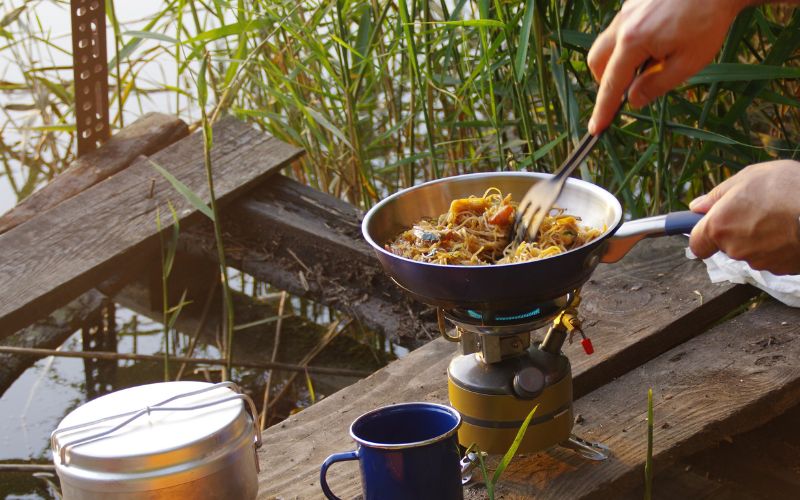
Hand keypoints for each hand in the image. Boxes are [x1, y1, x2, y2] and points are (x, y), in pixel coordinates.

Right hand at [587, 0, 746, 134]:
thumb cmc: (708, 22)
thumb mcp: (688, 63)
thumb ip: (656, 85)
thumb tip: (633, 100)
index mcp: (633, 41)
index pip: (611, 83)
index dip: (603, 109)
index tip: (595, 129)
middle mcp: (622, 24)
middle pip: (597, 61)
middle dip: (606, 81)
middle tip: (629, 89)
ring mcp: (625, 10)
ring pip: (606, 44)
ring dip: (619, 61)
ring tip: (652, 60)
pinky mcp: (633, 3)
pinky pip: (619, 30)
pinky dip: (628, 44)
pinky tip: (657, 40)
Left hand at [689, 160, 799, 274]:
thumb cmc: (787, 187)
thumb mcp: (748, 178)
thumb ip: (717, 195)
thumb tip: (696, 207)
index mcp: (719, 226)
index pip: (697, 245)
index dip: (704, 236)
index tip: (713, 226)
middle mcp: (734, 248)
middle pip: (727, 246)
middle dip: (738, 231)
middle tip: (759, 210)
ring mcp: (759, 261)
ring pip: (752, 252)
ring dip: (760, 239)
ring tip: (781, 217)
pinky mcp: (782, 268)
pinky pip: (774, 258)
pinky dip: (780, 247)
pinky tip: (792, 229)